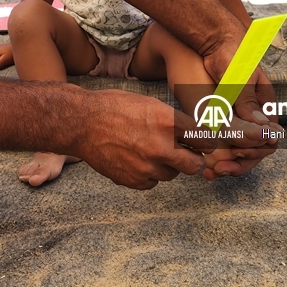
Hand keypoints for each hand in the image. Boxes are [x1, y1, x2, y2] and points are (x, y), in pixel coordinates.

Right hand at [71, 89, 205, 188]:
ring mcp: (148, 167)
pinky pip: (151, 182)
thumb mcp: (150, 104)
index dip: (204, 142)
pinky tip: (135, 159)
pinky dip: (148, 174)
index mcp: (169, 123)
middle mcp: (163, 148)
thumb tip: (192, 132)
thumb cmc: (114, 107)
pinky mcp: (134, 180)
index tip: (203, 144)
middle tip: (186, 155)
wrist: (82, 123)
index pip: (204, 140)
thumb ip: (172, 120)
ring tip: (149, 152)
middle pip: (194, 165)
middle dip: (192, 160)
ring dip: (167, 166)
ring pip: (171, 175)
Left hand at [199, 34, 278, 177]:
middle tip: (219, 170)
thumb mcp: (240, 78)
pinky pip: (223, 142)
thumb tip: (264, 132)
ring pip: (238, 149)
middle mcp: (252, 114)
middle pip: (254, 148)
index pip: (269, 138)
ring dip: (228, 162)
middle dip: (240, 162)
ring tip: (210, 171)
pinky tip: (204, 162)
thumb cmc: (230, 53)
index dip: (255, 151)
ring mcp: (236, 116)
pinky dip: (216, 153)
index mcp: (264, 105)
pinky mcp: (220, 117)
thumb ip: (248, 104)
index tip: (237, 154)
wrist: (209, 39)